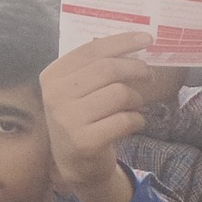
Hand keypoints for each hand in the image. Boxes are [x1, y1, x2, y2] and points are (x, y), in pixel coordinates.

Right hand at [41, 32, 157, 201]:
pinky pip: (126, 120)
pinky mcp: (85, 141)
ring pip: (120, 94)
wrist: (74, 162)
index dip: (122, 42)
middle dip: (137, 69)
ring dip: (137, 100)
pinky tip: (131, 123)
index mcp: (52, 76)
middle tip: (149, 75)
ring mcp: (67, 119)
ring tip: (133, 106)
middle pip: (108, 69)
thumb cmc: (81, 118)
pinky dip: (137, 120)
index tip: (146, 38)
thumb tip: (131, 45)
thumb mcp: (76, 90)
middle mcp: (55, 95)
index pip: (90, 50)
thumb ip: (93, 68)